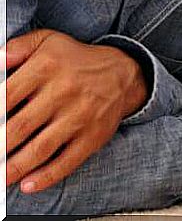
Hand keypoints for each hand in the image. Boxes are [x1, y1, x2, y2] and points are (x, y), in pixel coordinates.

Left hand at [4, 29, 147, 192]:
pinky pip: (68, 160)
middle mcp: (65, 90)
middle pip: (19, 126)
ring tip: (0, 177)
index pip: (6, 95)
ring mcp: (81, 115)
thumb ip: (18, 47)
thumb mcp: (48, 41)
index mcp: (48, 65)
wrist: (124, 72)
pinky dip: (47, 176)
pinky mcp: (93, 135)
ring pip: (40, 148)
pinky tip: (28, 184)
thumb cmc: (76, 60)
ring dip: (14, 167)